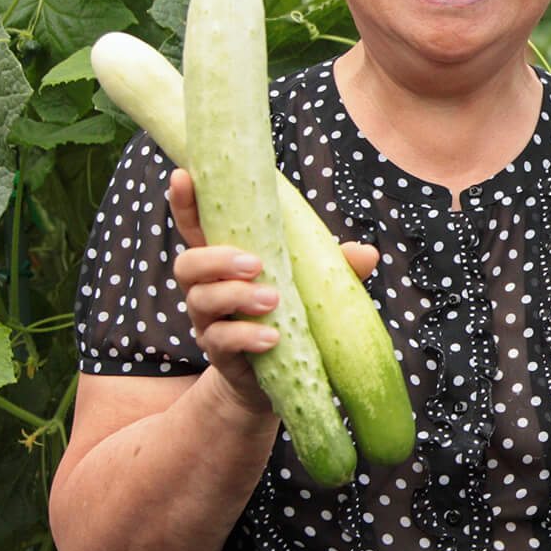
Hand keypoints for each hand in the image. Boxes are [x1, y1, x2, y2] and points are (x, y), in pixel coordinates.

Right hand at [165, 169, 378, 414]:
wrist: (282, 374)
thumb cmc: (293, 312)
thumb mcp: (312, 283)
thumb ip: (333, 266)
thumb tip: (367, 253)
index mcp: (224, 260)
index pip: (196, 226)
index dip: (185, 202)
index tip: (183, 176)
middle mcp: (207, 288)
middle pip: (187, 264)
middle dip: (215, 259)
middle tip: (255, 263)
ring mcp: (209, 322)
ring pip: (201, 301)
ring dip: (236, 296)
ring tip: (272, 299)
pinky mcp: (220, 354)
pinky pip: (221, 341)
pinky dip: (246, 336)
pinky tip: (272, 337)